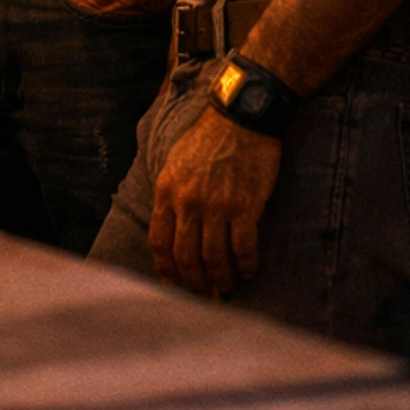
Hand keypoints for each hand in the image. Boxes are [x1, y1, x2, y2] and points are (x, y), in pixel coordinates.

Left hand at [147, 103, 281, 293]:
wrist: (241, 116)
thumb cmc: (209, 139)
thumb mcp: (176, 163)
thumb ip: (171, 196)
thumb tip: (171, 231)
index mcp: (167, 191)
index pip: (160, 243)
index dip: (167, 271)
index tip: (174, 284)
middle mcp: (189, 202)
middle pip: (186, 258)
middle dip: (194, 283)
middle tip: (203, 293)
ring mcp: (217, 206)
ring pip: (215, 259)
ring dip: (222, 279)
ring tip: (227, 285)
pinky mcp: (245, 206)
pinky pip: (244, 248)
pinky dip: (246, 265)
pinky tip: (249, 269)